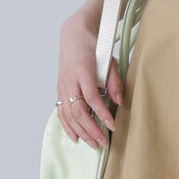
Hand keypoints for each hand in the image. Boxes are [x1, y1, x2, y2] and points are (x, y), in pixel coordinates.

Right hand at [57, 11, 122, 148]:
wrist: (75, 35)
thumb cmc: (94, 46)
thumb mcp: (109, 60)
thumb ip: (114, 81)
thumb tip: (119, 102)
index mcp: (82, 70)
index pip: (91, 97)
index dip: (101, 114)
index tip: (112, 126)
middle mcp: (69, 80)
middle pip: (78, 110)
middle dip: (91, 129)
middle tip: (103, 142)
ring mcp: (62, 86)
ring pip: (68, 114)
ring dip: (81, 131)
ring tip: (93, 143)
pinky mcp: (59, 90)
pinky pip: (61, 112)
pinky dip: (67, 126)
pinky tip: (75, 137)